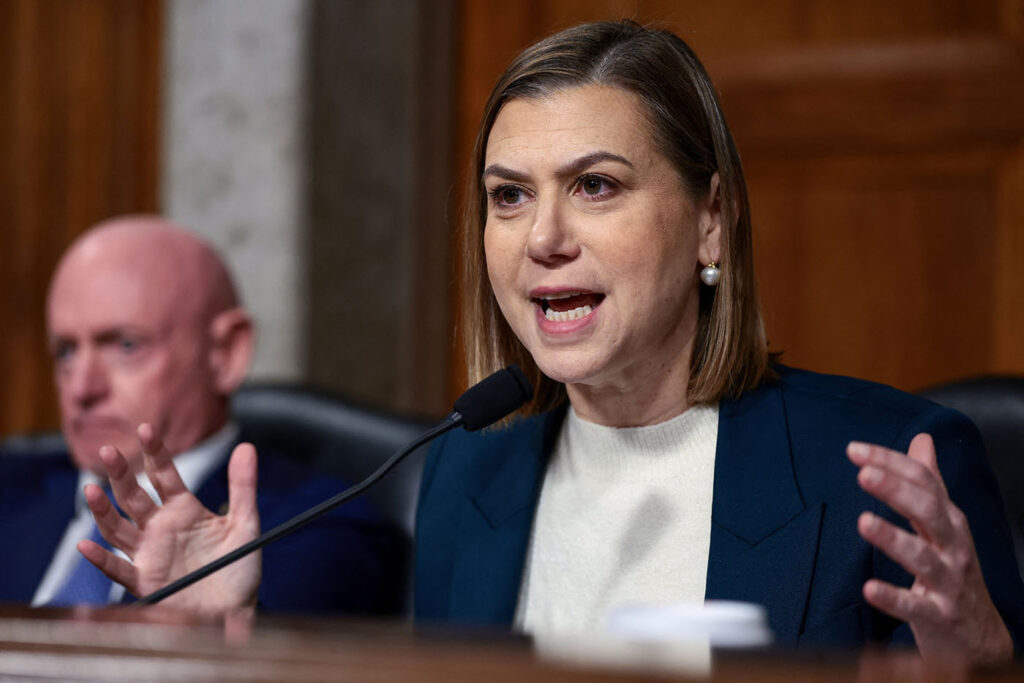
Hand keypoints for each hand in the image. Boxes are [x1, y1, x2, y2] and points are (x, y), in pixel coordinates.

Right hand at [79, 423, 260, 614]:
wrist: (237, 608)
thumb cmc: (239, 567)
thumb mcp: (245, 523)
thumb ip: (243, 486)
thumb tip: (247, 446)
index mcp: (184, 509)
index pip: (164, 475)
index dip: (155, 454)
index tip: (147, 429)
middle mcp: (161, 527)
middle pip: (134, 496)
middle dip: (121, 474)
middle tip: (109, 451)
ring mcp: (149, 553)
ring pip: (118, 528)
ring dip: (103, 511)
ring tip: (91, 490)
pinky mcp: (145, 581)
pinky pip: (118, 569)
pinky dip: (101, 560)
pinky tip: (85, 547)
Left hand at [848, 433, 1012, 664]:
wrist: (978, 635)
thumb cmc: (952, 570)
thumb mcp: (944, 523)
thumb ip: (930, 483)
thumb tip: (922, 439)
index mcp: (949, 520)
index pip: (923, 482)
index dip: (890, 463)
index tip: (853, 449)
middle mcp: (952, 546)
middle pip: (928, 511)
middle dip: (897, 490)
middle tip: (863, 473)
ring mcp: (948, 582)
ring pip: (922, 557)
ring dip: (892, 539)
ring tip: (863, 521)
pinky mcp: (939, 616)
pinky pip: (915, 607)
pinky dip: (893, 598)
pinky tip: (869, 589)